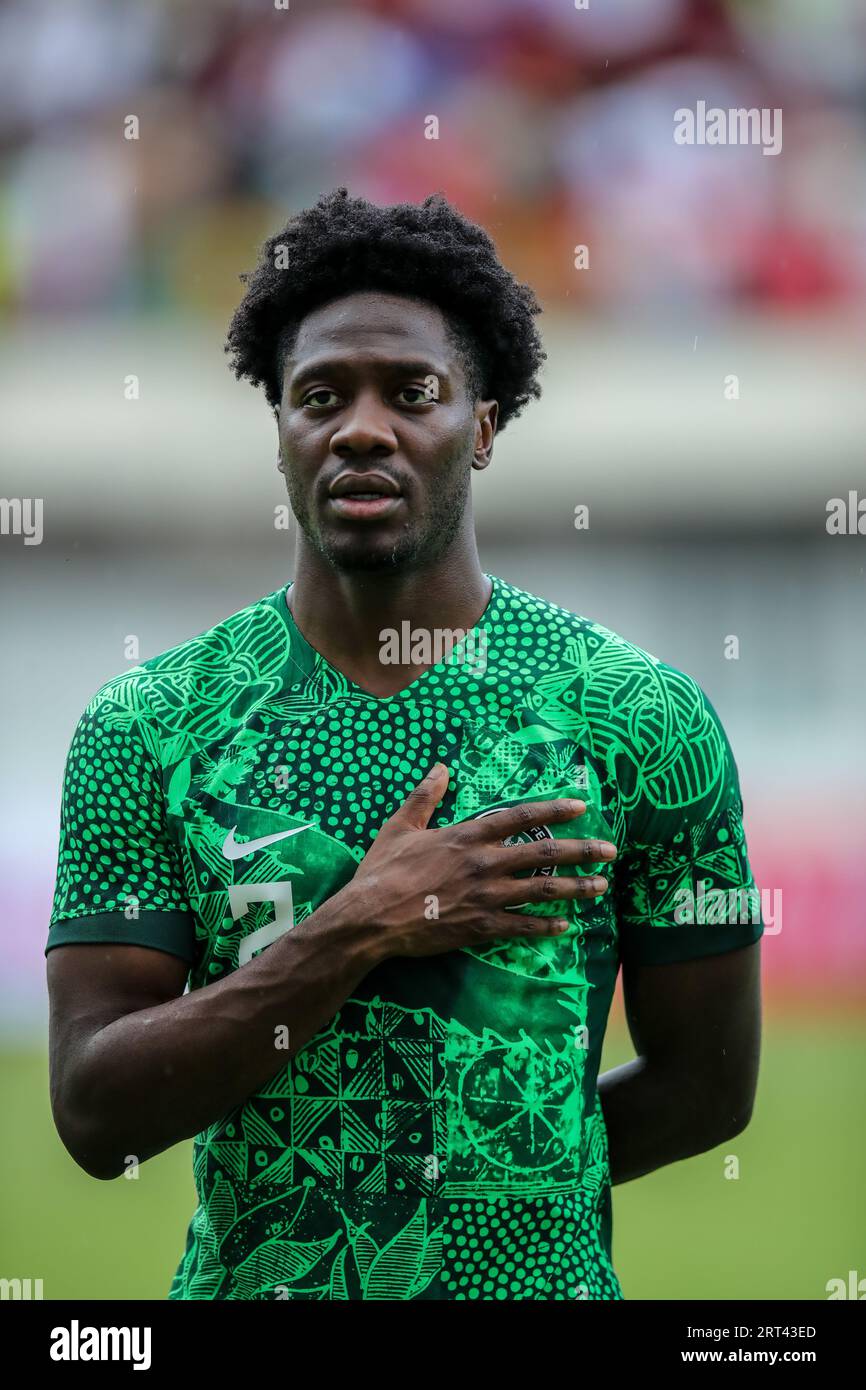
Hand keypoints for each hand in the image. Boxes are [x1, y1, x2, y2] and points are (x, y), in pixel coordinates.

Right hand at [341, 763, 616, 959]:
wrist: (371, 917)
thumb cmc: (383, 870)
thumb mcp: (400, 825)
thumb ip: (425, 796)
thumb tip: (440, 767)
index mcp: (468, 836)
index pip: (521, 817)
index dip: (553, 811)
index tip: (581, 807)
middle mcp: (484, 863)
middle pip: (543, 854)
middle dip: (582, 851)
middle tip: (610, 851)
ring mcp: (486, 897)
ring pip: (541, 890)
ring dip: (575, 888)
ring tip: (600, 887)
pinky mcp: (480, 927)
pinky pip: (521, 927)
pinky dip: (545, 925)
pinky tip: (565, 925)